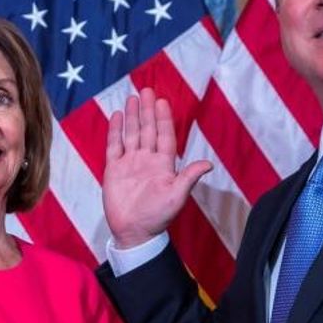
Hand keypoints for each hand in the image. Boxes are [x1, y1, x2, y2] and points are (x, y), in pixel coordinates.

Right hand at [103, 88, 213, 248]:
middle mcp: (147, 160)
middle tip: (147, 90)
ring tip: (132, 98)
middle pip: (147, 129)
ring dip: (132, 117)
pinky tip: (115, 116)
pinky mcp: (114, 169)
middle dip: (147, 110)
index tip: (162, 101)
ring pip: (131, 134)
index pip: (165, 135)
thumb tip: (209, 164)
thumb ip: (189, 177)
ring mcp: (130, 163)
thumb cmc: (157, 216)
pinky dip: (115, 131)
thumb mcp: (176, 196)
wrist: (133, 232)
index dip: (164, 118)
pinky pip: (114, 146)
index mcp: (164, 164)